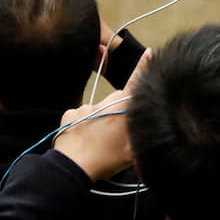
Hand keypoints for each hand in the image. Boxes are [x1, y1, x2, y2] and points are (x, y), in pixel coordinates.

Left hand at [54, 49, 150, 179]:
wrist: (73, 166)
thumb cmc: (105, 161)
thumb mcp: (131, 153)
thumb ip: (140, 135)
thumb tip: (145, 127)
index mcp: (124, 111)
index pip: (136, 84)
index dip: (143, 68)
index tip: (148, 52)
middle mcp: (106, 104)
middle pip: (117, 101)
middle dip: (117, 113)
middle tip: (114, 136)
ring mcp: (87, 106)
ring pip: (98, 110)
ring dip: (99, 121)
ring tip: (96, 142)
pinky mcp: (71, 111)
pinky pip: (81, 115)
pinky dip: (83, 125)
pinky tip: (83, 139)